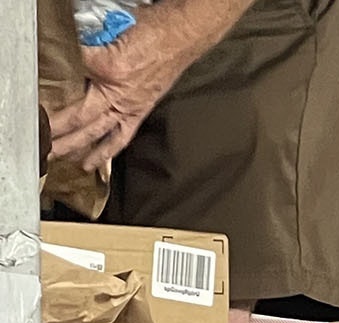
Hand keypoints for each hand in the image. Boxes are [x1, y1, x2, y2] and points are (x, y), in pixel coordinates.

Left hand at [48, 5, 206, 171]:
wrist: (182, 37)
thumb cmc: (155, 32)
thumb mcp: (114, 32)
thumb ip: (91, 48)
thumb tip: (76, 56)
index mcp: (110, 70)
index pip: (72, 75)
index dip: (56, 82)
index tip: (42, 96)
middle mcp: (118, 93)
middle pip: (80, 117)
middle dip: (59, 130)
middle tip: (42, 142)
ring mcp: (128, 105)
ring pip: (97, 132)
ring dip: (77, 147)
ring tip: (62, 158)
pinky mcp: (139, 110)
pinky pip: (120, 137)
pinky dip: (106, 151)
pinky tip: (93, 161)